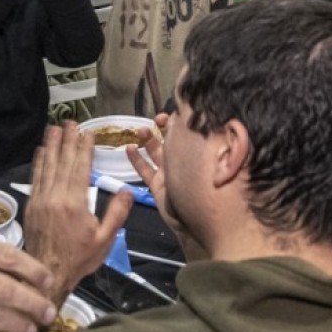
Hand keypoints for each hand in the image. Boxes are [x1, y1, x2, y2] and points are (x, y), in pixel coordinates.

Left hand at [25, 124, 131, 305]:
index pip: (80, 168)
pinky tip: (41, 151)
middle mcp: (55, 196)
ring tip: (54, 128)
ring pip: (47, 166)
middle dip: (67, 140)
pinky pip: (36, 177)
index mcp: (75, 203)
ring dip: (51, 145)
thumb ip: (116, 214)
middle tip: (69, 122)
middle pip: (62, 162)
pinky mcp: (32, 204)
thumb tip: (128, 191)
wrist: (48, 272)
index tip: (87, 133)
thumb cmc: (79, 258)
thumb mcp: (104, 239)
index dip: (83, 148)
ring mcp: (41, 198)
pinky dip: (39, 162)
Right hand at [126, 115, 206, 261]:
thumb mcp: (198, 152)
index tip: (168, 114)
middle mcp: (185, 162)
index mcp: (198, 153)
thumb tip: (189, 110)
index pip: (188, 132)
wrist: (200, 222)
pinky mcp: (159, 187)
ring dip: (147, 140)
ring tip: (140, 131)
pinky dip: (136, 159)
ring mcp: (171, 174)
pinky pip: (145, 170)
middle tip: (155, 120)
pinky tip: (128, 148)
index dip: (178, 120)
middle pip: (172, 140)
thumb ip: (191, 134)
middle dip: (163, 127)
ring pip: (156, 152)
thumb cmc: (203, 182)